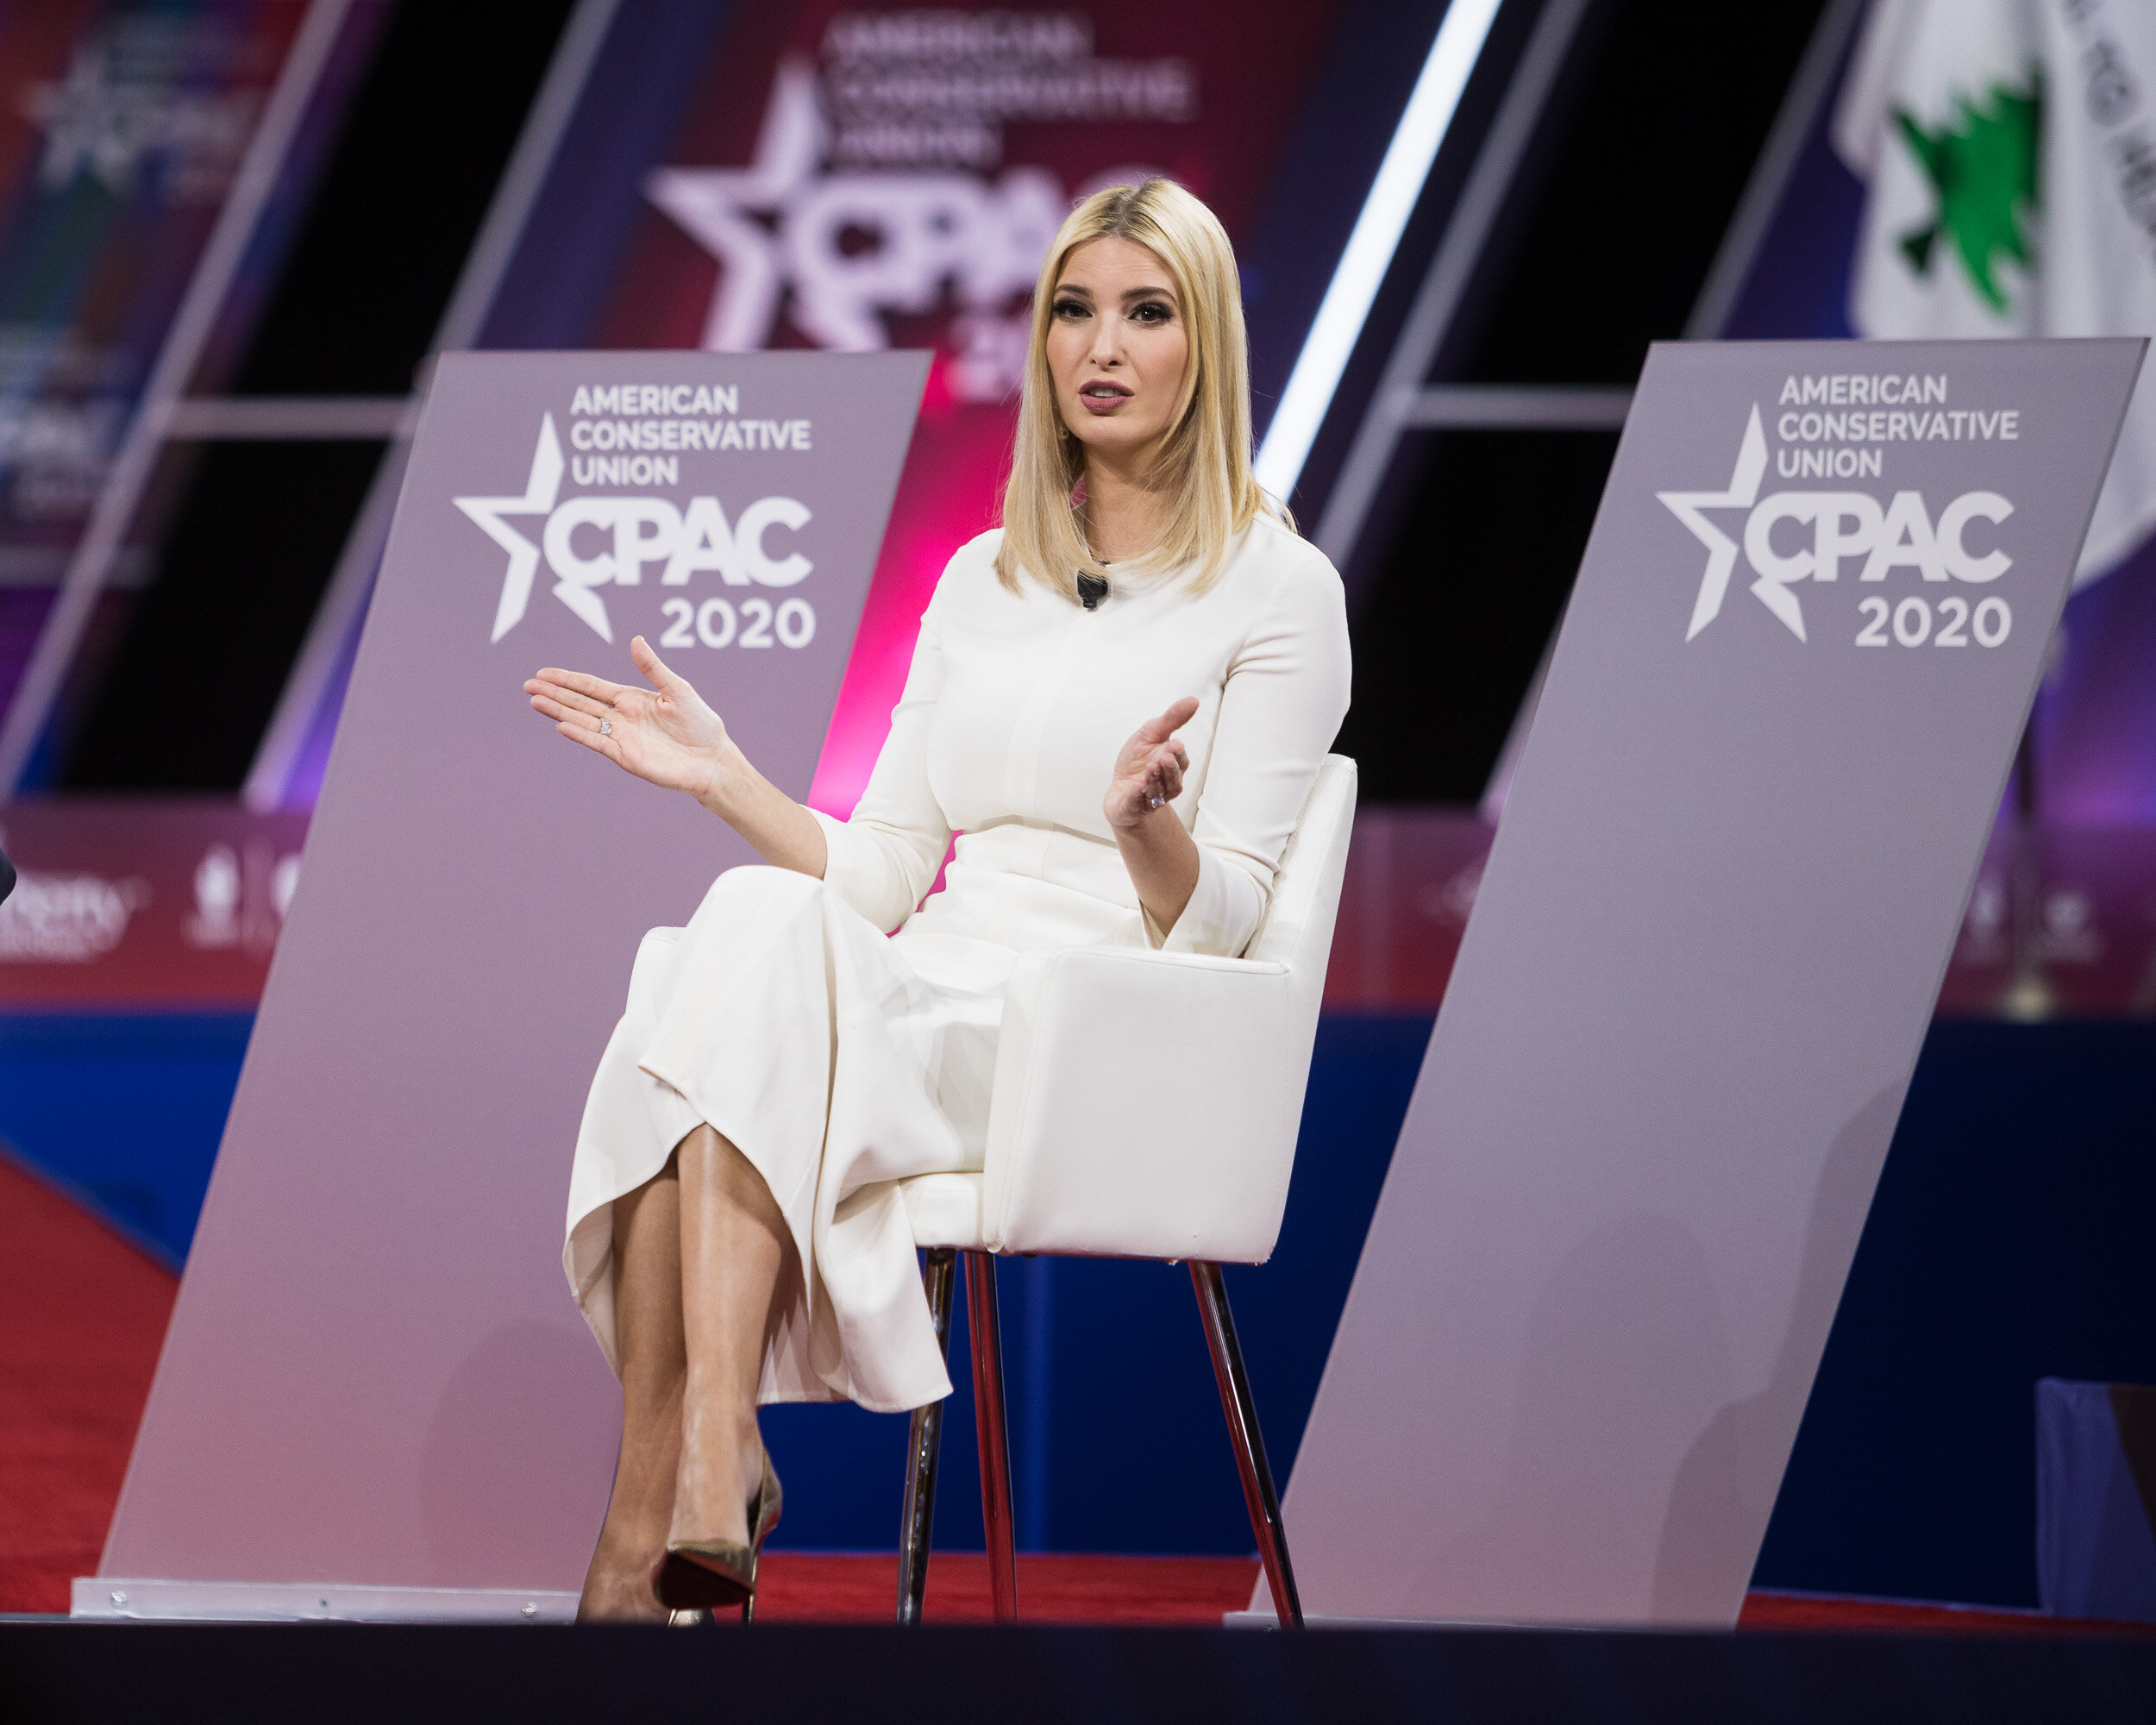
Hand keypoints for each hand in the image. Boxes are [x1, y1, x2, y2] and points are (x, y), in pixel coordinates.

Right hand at [525, 635, 736, 806]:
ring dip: (559, 711)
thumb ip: (653, 668)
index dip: (567, 679)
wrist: (712, 760)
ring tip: (535, 702)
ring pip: (583, 721)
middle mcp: (622, 717)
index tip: (543, 673)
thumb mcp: (678, 689)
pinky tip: (561, 725)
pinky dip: (581, 734)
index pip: (592, 686)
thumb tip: (635, 640)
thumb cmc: (700, 724)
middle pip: (580, 702)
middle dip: (554, 693)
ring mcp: (621, 737)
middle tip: (528, 685)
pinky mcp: (626, 757)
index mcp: (632, 698)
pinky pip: (599, 743)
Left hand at [1105, 697, 1196, 830]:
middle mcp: (1166, 784)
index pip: (1180, 759)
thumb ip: (1172, 719)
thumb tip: (1193, 701)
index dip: (1177, 753)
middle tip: (1163, 757)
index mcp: (1173, 764)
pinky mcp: (1134, 808)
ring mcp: (1151, 798)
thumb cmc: (1137, 761)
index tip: (1174, 744)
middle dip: (1169, 768)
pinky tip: (1138, 787)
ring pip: (1158, 791)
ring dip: (1155, 780)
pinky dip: (1137, 796)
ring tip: (1150, 768)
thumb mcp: (1151, 734)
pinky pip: (1137, 803)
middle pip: (1172, 777)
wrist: (1119, 791)